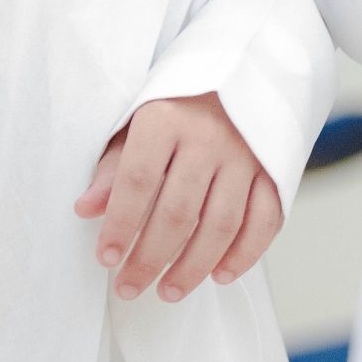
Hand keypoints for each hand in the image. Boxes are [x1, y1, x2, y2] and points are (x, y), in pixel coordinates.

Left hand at [75, 90, 282, 299]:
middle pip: (178, 212)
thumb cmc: (178, 106)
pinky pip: (265, 220)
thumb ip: (113, 168)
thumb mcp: (136, 124)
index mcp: (165, 120)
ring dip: (194, 266)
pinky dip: (245, 253)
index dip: (119, 226)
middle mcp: (209, 137)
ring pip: (221, 224)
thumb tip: (86, 209)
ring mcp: (246, 154)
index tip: (105, 259)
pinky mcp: (275, 168)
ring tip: (169, 291)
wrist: (243, 70)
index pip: (137, 182)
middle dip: (150, 259)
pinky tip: (221, 275)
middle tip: (130, 288)